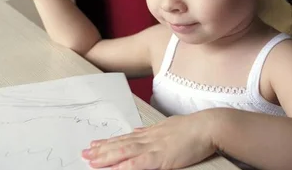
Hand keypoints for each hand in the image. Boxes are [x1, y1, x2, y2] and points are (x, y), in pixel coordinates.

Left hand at [82, 111, 216, 168]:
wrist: (208, 126)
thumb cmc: (193, 128)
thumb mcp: (169, 125)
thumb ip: (153, 130)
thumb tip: (139, 131)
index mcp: (151, 133)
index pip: (125, 138)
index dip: (108, 142)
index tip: (94, 144)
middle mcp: (149, 139)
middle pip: (120, 145)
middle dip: (101, 150)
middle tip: (83, 153)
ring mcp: (154, 147)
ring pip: (125, 153)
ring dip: (106, 157)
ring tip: (90, 160)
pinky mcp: (161, 158)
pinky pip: (139, 164)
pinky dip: (125, 166)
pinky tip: (114, 169)